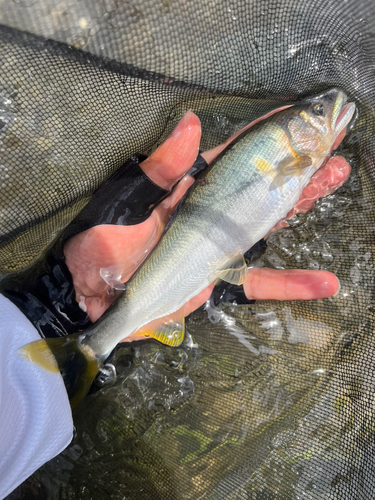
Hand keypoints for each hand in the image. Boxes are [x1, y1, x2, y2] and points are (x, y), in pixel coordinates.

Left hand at [64, 111, 347, 327]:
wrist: (91, 296)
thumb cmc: (103, 243)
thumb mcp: (127, 202)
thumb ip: (162, 171)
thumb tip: (191, 122)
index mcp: (191, 188)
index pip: (235, 154)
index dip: (267, 134)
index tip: (300, 116)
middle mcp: (211, 212)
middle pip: (262, 185)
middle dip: (297, 165)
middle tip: (332, 148)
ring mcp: (218, 244)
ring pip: (268, 222)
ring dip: (301, 203)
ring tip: (333, 180)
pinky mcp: (218, 277)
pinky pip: (258, 281)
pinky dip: (290, 285)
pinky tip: (326, 282)